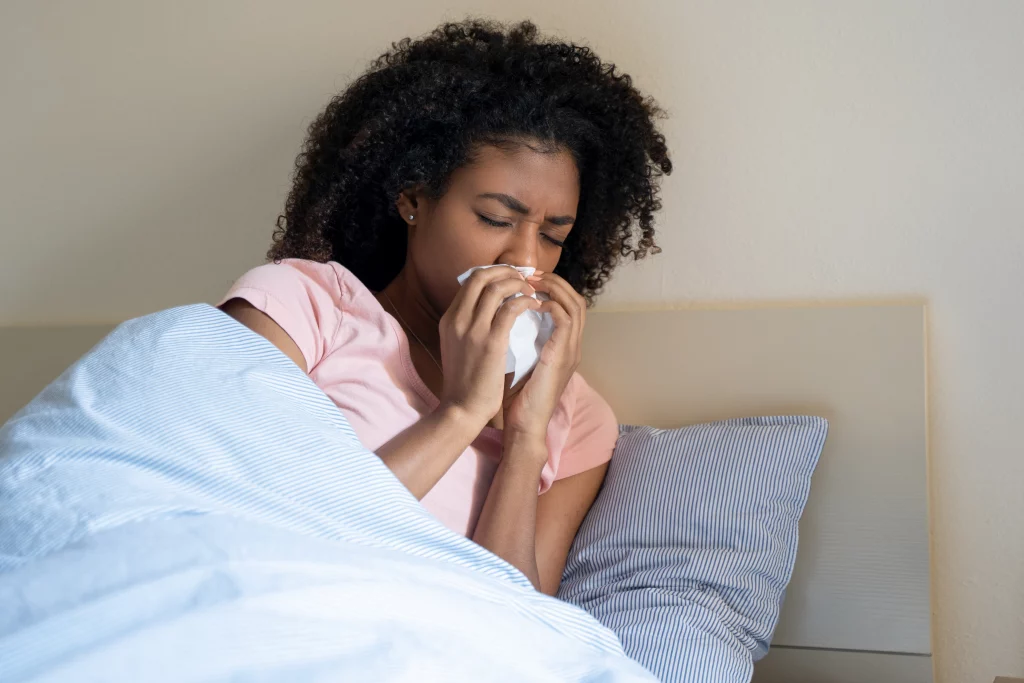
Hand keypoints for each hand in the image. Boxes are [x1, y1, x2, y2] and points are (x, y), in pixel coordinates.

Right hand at [438, 266, 540, 428]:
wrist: (462, 408)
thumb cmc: (465, 380)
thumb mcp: (457, 345)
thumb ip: (467, 325)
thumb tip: (486, 308)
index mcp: (449, 319)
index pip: (470, 281)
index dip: (493, 272)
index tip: (510, 277)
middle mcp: (457, 319)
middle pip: (480, 276)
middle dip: (505, 271)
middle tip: (523, 278)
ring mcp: (472, 329)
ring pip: (496, 287)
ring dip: (517, 283)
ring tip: (531, 291)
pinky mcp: (491, 341)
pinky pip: (511, 308)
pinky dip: (525, 301)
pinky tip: (535, 305)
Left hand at [503, 271, 585, 452]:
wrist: (523, 424)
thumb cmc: (516, 398)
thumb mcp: (520, 361)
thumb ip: (521, 340)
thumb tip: (503, 318)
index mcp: (564, 347)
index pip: (569, 306)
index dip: (552, 289)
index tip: (528, 280)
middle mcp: (572, 346)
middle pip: (577, 299)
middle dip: (555, 282)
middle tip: (531, 275)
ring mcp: (571, 350)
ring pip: (575, 304)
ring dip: (554, 288)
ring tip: (531, 282)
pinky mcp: (563, 355)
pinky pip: (565, 318)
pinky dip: (551, 305)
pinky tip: (532, 303)